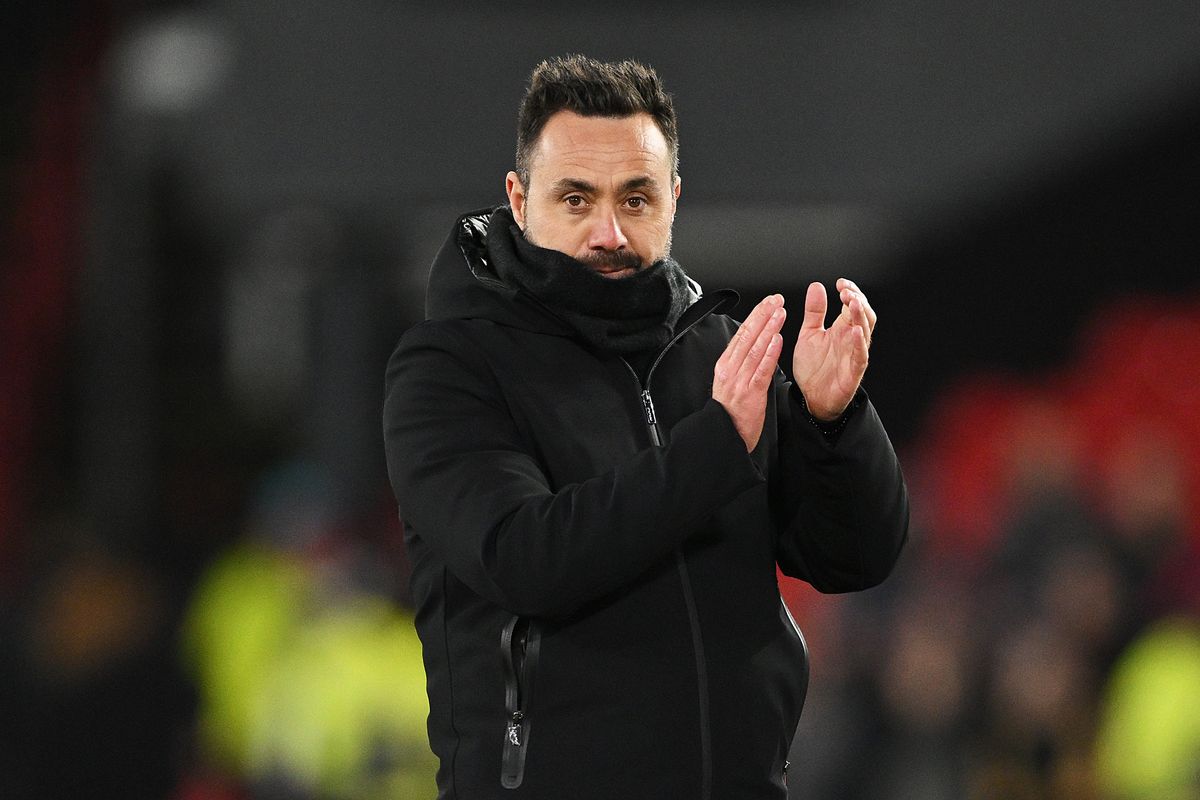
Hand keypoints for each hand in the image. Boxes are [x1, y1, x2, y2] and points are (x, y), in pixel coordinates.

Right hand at [713, 294, 785, 451]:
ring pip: (755, 348)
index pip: (741, 334)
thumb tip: (755, 345)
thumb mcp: (729, 382)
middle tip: (776, 299)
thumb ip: (740, 364)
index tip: (767, 303)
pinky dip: (770, 353)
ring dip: (768, 328)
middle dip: (763, 315)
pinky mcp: (750, 392)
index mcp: (725, 365)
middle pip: (747, 336)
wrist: (725, 435)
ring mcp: (740, 380)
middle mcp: (731, 370)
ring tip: (780, 313)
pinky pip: (761, 369)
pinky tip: (777, 340)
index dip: (755, 316)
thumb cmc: (730, 412)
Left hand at [792, 278, 875, 420]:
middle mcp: (851, 339)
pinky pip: (860, 355)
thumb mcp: (809, 333)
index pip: (853, 304)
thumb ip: (814, 312)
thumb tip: (816, 286)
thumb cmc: (813, 367)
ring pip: (865, 331)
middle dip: (858, 300)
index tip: (840, 283)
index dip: (850, 291)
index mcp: (842, 329)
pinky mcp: (854, 371)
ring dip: (860, 316)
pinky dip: (859, 342)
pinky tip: (854, 330)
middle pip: (865, 315)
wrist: (810, 397)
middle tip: (846, 291)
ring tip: (852, 302)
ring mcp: (854, 354)